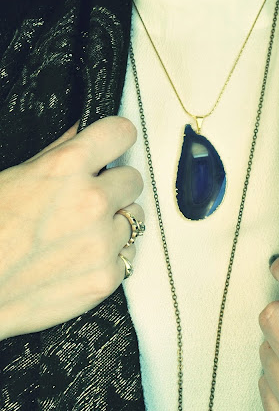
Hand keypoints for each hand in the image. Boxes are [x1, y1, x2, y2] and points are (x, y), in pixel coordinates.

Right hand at [0, 116, 142, 339]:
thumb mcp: (12, 178)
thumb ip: (55, 154)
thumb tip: (80, 132)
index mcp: (65, 167)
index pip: (120, 133)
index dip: (116, 139)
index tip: (114, 146)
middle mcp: (91, 202)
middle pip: (133, 180)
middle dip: (115, 186)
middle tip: (91, 200)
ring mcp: (102, 242)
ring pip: (135, 219)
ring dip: (116, 222)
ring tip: (84, 233)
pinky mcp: (107, 277)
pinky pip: (129, 255)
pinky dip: (112, 256)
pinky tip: (85, 258)